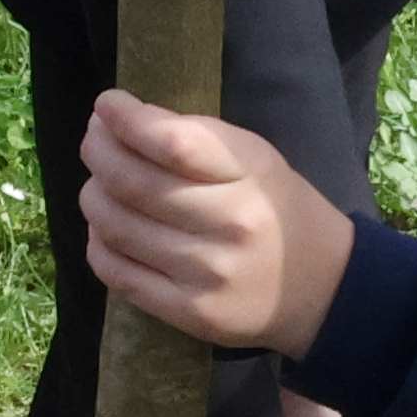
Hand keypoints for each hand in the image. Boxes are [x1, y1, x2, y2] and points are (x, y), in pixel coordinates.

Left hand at [76, 91, 360, 354]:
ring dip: (93, 198)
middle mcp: (229, 223)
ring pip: (118, 228)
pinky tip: (103, 230)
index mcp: (250, 174)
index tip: (107, 105)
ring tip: (97, 185)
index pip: (173, 143)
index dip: (127, 121)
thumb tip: (125, 121)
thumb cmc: (278, 210)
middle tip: (94, 142)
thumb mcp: (256, 160)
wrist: (323, 289)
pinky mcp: (189, 312)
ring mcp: (206, 272)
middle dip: (99, 153)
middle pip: (133, 184)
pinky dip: (98, 245)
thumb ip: (198, 140)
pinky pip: (119, 275)